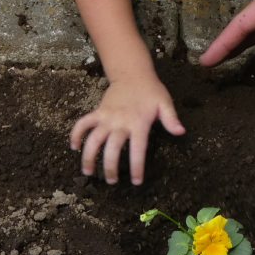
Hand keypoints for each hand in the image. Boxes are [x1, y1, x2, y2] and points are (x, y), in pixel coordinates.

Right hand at [70, 74, 184, 184]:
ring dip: (89, 155)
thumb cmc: (151, 91)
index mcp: (138, 122)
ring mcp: (107, 117)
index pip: (137, 149)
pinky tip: (74, 147)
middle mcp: (120, 121)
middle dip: (110, 167)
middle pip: (112, 148)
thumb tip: (181, 132)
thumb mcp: (164, 103)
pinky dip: (76, 134)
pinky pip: (83, 123)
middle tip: (111, 181)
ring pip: (94, 138)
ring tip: (88, 171)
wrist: (133, 73)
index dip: (136, 166)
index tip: (135, 181)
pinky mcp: (98, 112)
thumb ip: (171, 119)